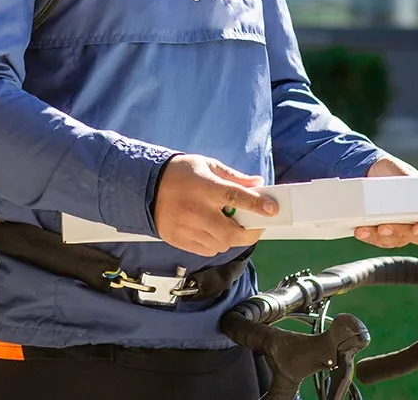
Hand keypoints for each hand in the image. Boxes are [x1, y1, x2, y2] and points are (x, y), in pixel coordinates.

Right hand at [153, 154, 279, 256]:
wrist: (146, 186)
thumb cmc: (180, 173)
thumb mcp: (207, 166)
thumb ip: (234, 177)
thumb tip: (258, 185)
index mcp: (205, 187)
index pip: (236, 197)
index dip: (256, 204)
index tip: (272, 210)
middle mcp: (197, 210)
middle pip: (231, 233)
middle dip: (249, 233)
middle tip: (254, 227)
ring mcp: (187, 228)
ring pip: (221, 245)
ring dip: (231, 238)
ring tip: (228, 225)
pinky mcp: (179, 240)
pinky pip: (207, 251)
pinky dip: (215, 244)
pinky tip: (212, 231)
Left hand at [353, 155, 417, 248]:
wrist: (372, 172)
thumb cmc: (393, 172)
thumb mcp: (401, 171)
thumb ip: (408, 178)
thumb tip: (410, 183)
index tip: (417, 227)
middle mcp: (417, 224)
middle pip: (413, 237)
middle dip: (398, 232)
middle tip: (384, 227)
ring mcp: (400, 231)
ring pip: (394, 240)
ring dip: (380, 237)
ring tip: (367, 229)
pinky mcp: (383, 234)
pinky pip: (378, 240)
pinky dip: (369, 236)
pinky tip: (360, 231)